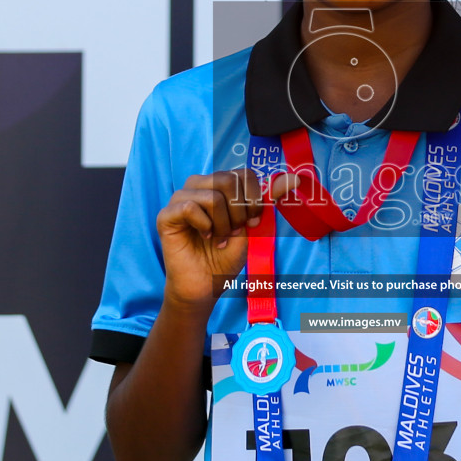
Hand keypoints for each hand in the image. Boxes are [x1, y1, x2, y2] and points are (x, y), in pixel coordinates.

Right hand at [157, 168, 298, 307]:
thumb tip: (294, 178)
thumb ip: (267, 200)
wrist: (206, 286)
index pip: (243, 174)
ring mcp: (180, 199)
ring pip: (211, 195)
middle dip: (239, 212)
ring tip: (219, 238)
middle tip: (234, 232)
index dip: (254, 199)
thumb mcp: (252, 225)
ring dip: (223, 223)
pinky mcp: (166, 216)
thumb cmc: (226, 256)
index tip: (253, 222)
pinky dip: (204, 226)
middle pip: (228, 180)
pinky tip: (204, 237)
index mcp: (218, 185)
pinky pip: (189, 207)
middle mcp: (198, 186)